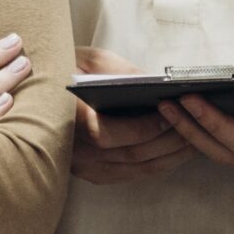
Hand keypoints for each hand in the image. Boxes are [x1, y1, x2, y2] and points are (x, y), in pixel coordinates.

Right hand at [70, 48, 197, 186]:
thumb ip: (119, 71)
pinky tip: (174, 151)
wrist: (39, 93)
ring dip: (169, 156)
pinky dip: (157, 164)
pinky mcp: (92, 174)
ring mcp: (82, 167)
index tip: (166, 113)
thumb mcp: (87, 59)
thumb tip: (153, 85)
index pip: (107, 135)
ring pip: (136, 169)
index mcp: (65, 119)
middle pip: (130, 156)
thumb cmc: (61, 70)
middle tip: (194, 124)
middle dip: (168, 141)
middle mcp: (72, 151)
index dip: (142, 128)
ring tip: (194, 138)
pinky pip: (131, 175)